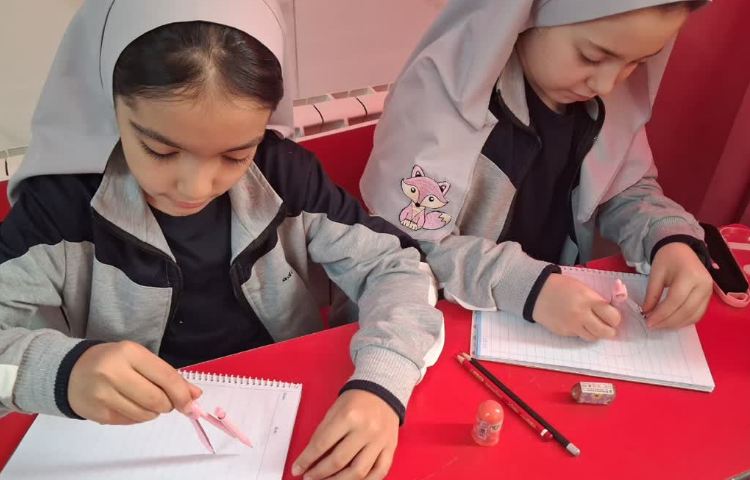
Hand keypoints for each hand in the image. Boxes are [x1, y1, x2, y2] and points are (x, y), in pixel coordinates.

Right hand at [68, 341, 201, 424]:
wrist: (70, 371)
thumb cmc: (113, 361)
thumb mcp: (140, 359)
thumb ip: (168, 376)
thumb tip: (195, 395)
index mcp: (129, 353)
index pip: (165, 376)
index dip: (182, 393)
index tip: (191, 404)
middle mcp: (114, 372)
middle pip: (155, 399)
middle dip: (168, 405)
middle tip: (166, 402)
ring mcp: (102, 394)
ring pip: (143, 414)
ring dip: (153, 412)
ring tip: (145, 402)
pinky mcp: (96, 413)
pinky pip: (129, 422)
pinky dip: (137, 417)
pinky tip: (130, 406)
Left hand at [291, 389, 397, 479]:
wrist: (383, 389)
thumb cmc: (356, 399)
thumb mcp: (334, 410)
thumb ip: (323, 433)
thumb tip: (310, 457)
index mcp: (348, 416)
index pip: (322, 444)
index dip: (306, 460)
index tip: (297, 469)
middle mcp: (366, 429)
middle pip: (339, 461)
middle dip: (319, 473)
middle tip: (309, 477)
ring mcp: (380, 440)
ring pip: (358, 472)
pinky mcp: (390, 447)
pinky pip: (379, 472)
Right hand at [533, 273, 621, 340]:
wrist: (537, 292)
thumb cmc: (562, 287)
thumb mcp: (583, 287)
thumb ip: (599, 298)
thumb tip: (617, 303)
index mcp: (589, 300)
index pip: (613, 317)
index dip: (615, 317)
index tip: (612, 315)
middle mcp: (582, 315)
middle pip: (606, 332)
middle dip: (610, 329)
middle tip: (607, 324)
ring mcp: (572, 326)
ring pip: (593, 337)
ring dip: (596, 332)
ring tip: (592, 324)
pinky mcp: (564, 332)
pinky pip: (579, 336)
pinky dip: (582, 331)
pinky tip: (576, 322)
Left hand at [643, 242, 711, 328]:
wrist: (681, 250)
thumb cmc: (667, 259)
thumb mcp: (655, 274)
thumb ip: (652, 294)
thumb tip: (646, 313)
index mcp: (690, 275)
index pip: (675, 300)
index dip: (661, 314)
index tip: (648, 322)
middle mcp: (703, 285)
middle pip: (686, 310)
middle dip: (668, 322)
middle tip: (652, 326)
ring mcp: (709, 292)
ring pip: (694, 315)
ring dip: (676, 324)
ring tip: (660, 325)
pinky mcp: (709, 298)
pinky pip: (698, 314)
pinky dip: (684, 321)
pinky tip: (671, 322)